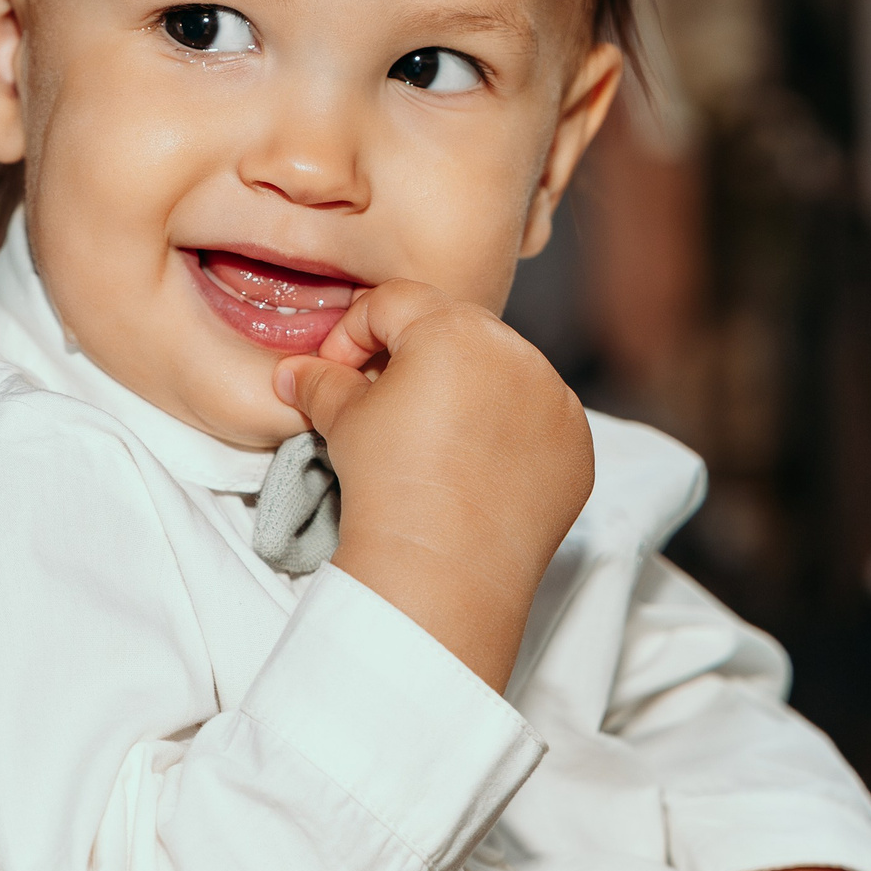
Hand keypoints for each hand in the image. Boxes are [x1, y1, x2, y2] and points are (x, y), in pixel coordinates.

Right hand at [276, 281, 591, 690]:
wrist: (443, 566)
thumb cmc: (389, 484)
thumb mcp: (343, 422)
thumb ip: (320, 382)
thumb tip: (295, 372)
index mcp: (452, 328)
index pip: (393, 303)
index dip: (353, 333)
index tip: (337, 373)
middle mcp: (514, 350)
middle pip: (453, 331)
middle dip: (415, 358)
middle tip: (383, 405)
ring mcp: (553, 396)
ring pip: (502, 371)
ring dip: (468, 390)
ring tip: (434, 441)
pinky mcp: (575, 442)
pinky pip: (538, 419)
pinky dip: (510, 432)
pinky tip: (479, 468)